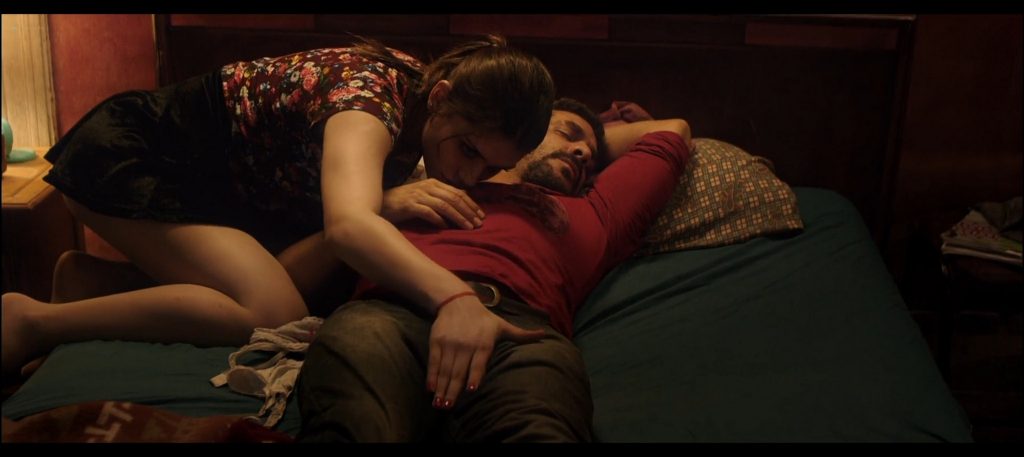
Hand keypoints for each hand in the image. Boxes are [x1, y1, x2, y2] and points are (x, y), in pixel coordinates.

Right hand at [381, 179, 484, 228]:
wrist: (381, 203)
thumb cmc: (404, 202)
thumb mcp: (425, 197)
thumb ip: (440, 200)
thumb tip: (459, 210)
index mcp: (434, 183)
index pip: (458, 193)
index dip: (471, 204)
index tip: (481, 215)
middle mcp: (428, 187)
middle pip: (454, 199)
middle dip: (469, 212)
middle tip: (478, 224)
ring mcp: (419, 195)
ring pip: (445, 206)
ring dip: (459, 218)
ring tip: (468, 228)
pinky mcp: (410, 205)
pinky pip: (428, 212)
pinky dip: (439, 220)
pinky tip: (446, 227)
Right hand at [426, 296, 545, 408]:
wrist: (458, 301)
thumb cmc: (484, 318)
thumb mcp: (503, 325)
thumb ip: (522, 334)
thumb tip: (544, 334)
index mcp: (483, 344)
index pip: (478, 363)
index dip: (474, 376)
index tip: (471, 390)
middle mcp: (466, 345)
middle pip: (459, 371)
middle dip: (453, 390)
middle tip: (448, 407)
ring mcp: (450, 344)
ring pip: (445, 369)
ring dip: (442, 387)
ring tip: (439, 404)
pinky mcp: (437, 342)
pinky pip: (434, 361)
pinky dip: (432, 375)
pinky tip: (430, 388)